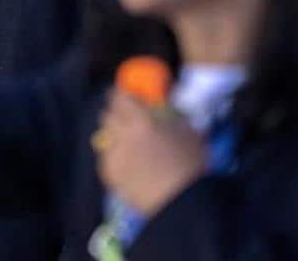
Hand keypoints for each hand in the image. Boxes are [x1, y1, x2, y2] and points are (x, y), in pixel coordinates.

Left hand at [95, 89, 205, 214]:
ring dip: (113, 135)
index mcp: (142, 120)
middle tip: (123, 118)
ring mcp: (114, 154)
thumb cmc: (191, 165)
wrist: (181, 202)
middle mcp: (123, 133)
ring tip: (125, 143)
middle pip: (108, 115)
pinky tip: (125, 162)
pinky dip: (113, 156)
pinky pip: (106, 158)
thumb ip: (173, 117)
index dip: (120, 94)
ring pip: (105, 137)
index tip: (122, 95)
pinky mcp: (109, 173)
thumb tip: (164, 110)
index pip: (121, 98)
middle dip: (114, 114)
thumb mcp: (189, 133)